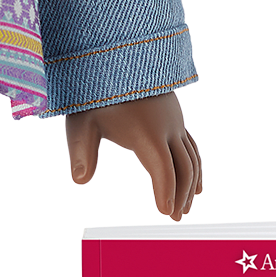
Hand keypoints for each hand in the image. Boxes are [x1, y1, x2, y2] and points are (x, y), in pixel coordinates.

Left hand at [65, 92, 202, 221]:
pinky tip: (195, 183)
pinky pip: (191, 147)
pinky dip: (195, 167)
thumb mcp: (82, 121)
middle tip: (174, 219)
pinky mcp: (175, 117)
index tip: (164, 213)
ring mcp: (174, 121)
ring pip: (192, 158)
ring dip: (191, 185)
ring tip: (185, 208)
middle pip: (183, 168)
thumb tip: (79, 181)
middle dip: (180, 196)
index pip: (163, 169)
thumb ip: (81, 151)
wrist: (116, 57)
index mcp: (147, 131)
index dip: (166, 192)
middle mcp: (167, 127)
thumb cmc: (94, 92)